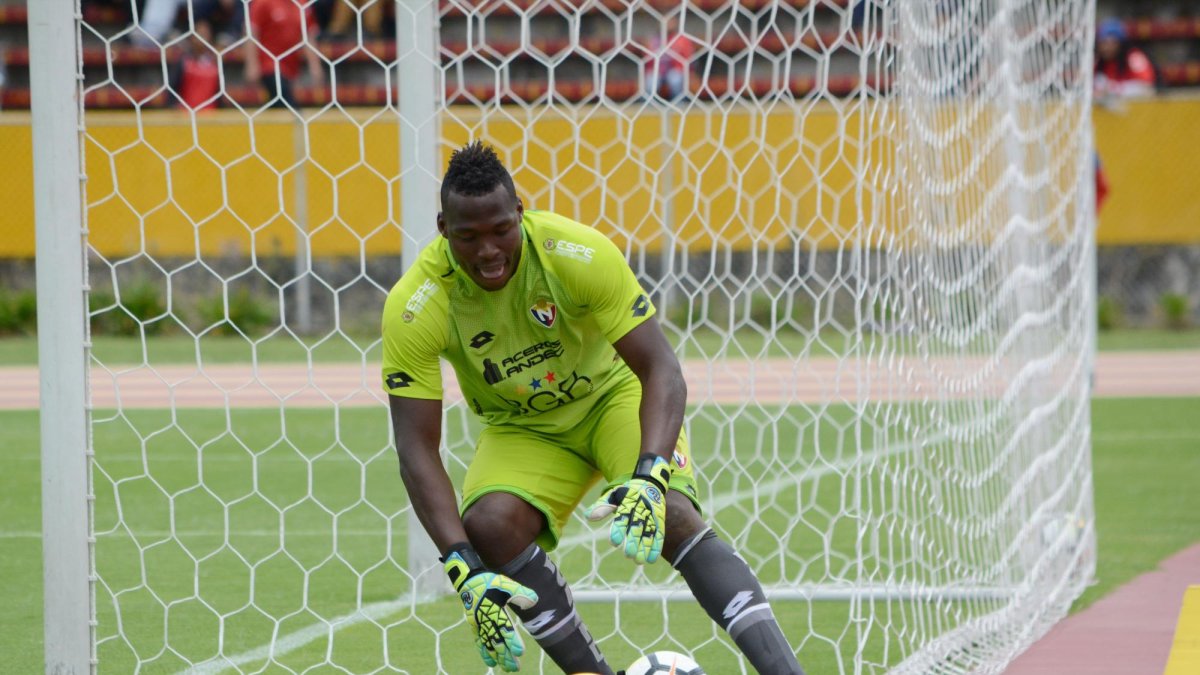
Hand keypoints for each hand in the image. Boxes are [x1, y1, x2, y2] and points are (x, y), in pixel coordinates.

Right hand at [443, 545, 538, 671]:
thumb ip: (520, 592)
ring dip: (498, 657)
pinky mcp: (474, 626)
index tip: (519, 652)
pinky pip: (479, 641)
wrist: (469, 580)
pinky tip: (491, 662)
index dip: (512, 641)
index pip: (505, 629)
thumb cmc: (490, 582)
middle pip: (497, 641)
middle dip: (506, 655)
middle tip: (516, 667)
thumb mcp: (506, 584)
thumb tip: (535, 600)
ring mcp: (479, 624)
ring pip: (489, 644)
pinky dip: (485, 652)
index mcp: (495, 610)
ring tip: (507, 668)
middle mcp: (486, 620)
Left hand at [586, 454, 670, 563]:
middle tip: (628, 554)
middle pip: (637, 527)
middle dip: (633, 541)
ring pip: (649, 533)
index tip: (614, 542)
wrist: (650, 482)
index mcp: (628, 502)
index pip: (623, 517)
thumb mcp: (614, 495)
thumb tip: (588, 516)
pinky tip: (651, 559)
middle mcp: (641, 509)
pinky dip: (656, 547)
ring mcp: (652, 515)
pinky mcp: (659, 521)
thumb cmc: (627, 492)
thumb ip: (602, 506)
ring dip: (645, 547)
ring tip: (639, 561)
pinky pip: (659, 534)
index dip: (619, 529)